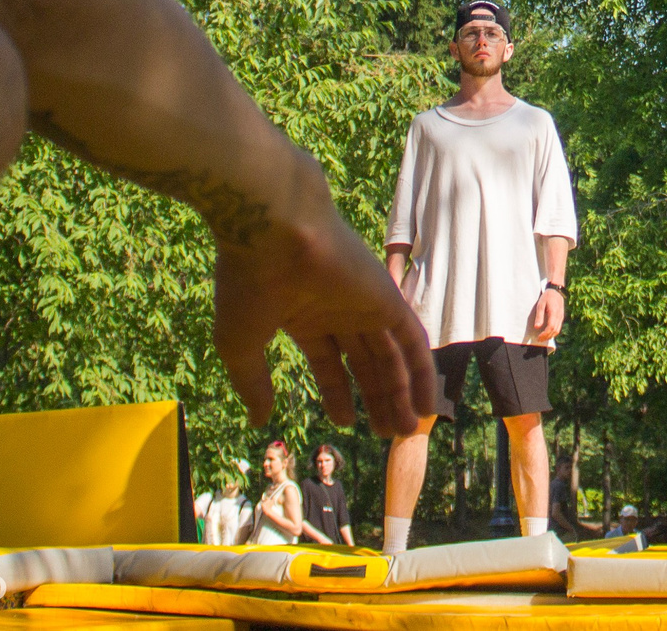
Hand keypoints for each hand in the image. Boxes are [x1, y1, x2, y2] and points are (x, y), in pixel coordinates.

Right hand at [213, 212, 438, 436]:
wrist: (272, 230)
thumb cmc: (248, 283)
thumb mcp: (240, 344)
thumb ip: (252, 384)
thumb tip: (260, 420)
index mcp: (303, 314)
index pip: (330, 360)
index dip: (339, 392)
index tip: (346, 422)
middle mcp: (338, 308)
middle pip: (366, 361)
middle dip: (377, 398)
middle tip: (388, 435)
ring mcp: (364, 301)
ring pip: (390, 354)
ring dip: (401, 393)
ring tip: (407, 431)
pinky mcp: (387, 295)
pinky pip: (411, 338)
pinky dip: (421, 370)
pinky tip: (426, 402)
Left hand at [528, 285, 565, 344]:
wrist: (556, 291)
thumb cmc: (547, 297)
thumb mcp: (540, 305)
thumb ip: (539, 316)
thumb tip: (537, 327)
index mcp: (554, 313)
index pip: (550, 327)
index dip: (545, 334)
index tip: (538, 337)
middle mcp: (559, 316)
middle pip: (554, 331)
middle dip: (547, 337)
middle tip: (539, 340)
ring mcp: (561, 317)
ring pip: (557, 330)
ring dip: (550, 336)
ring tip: (543, 338)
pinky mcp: (561, 317)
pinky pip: (558, 327)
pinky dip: (553, 332)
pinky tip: (548, 333)